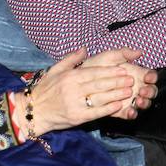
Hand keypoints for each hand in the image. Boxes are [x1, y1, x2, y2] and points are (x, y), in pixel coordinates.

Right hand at [15, 48, 137, 134]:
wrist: (34, 111)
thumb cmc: (45, 89)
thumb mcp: (55, 70)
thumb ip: (71, 59)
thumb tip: (84, 48)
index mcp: (69, 77)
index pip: (94, 72)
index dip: (109, 71)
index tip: (122, 69)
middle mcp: (73, 89)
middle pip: (99, 85)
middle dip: (117, 82)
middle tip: (131, 79)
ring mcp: (75, 104)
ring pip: (99, 98)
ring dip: (116, 95)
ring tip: (129, 91)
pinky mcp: (76, 117)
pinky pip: (95, 113)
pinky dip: (107, 109)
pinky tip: (118, 106)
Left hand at [83, 48, 157, 117]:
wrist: (81, 82)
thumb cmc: (96, 66)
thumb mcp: (109, 57)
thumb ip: (123, 53)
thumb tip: (140, 52)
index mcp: (136, 73)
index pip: (150, 76)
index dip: (152, 76)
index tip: (148, 77)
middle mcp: (135, 87)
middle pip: (150, 91)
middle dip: (150, 91)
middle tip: (143, 91)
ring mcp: (129, 99)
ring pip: (143, 103)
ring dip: (144, 103)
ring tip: (138, 101)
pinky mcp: (121, 110)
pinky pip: (130, 113)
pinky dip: (132, 113)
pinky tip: (130, 111)